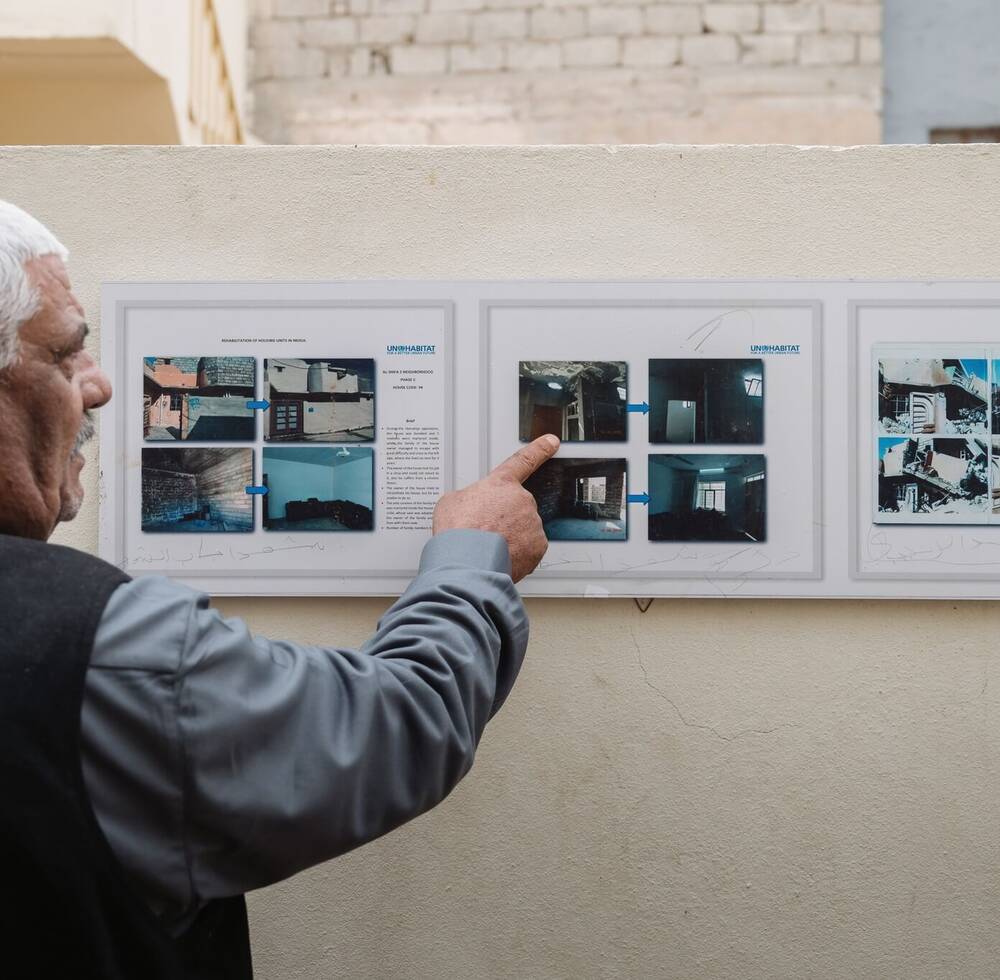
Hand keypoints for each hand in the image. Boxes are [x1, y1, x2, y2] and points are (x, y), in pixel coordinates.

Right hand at [433, 434, 559, 581]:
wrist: (467, 561)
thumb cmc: (458, 532)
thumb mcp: (451, 502)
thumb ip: (468, 497)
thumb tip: (468, 507)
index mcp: (500, 484)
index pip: (523, 460)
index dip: (539, 449)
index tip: (551, 442)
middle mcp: (521, 500)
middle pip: (517, 506)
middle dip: (504, 518)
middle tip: (484, 530)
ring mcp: (532, 523)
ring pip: (524, 529)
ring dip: (510, 536)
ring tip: (488, 546)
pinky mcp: (537, 546)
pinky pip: (529, 548)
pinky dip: (518, 553)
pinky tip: (499, 555)